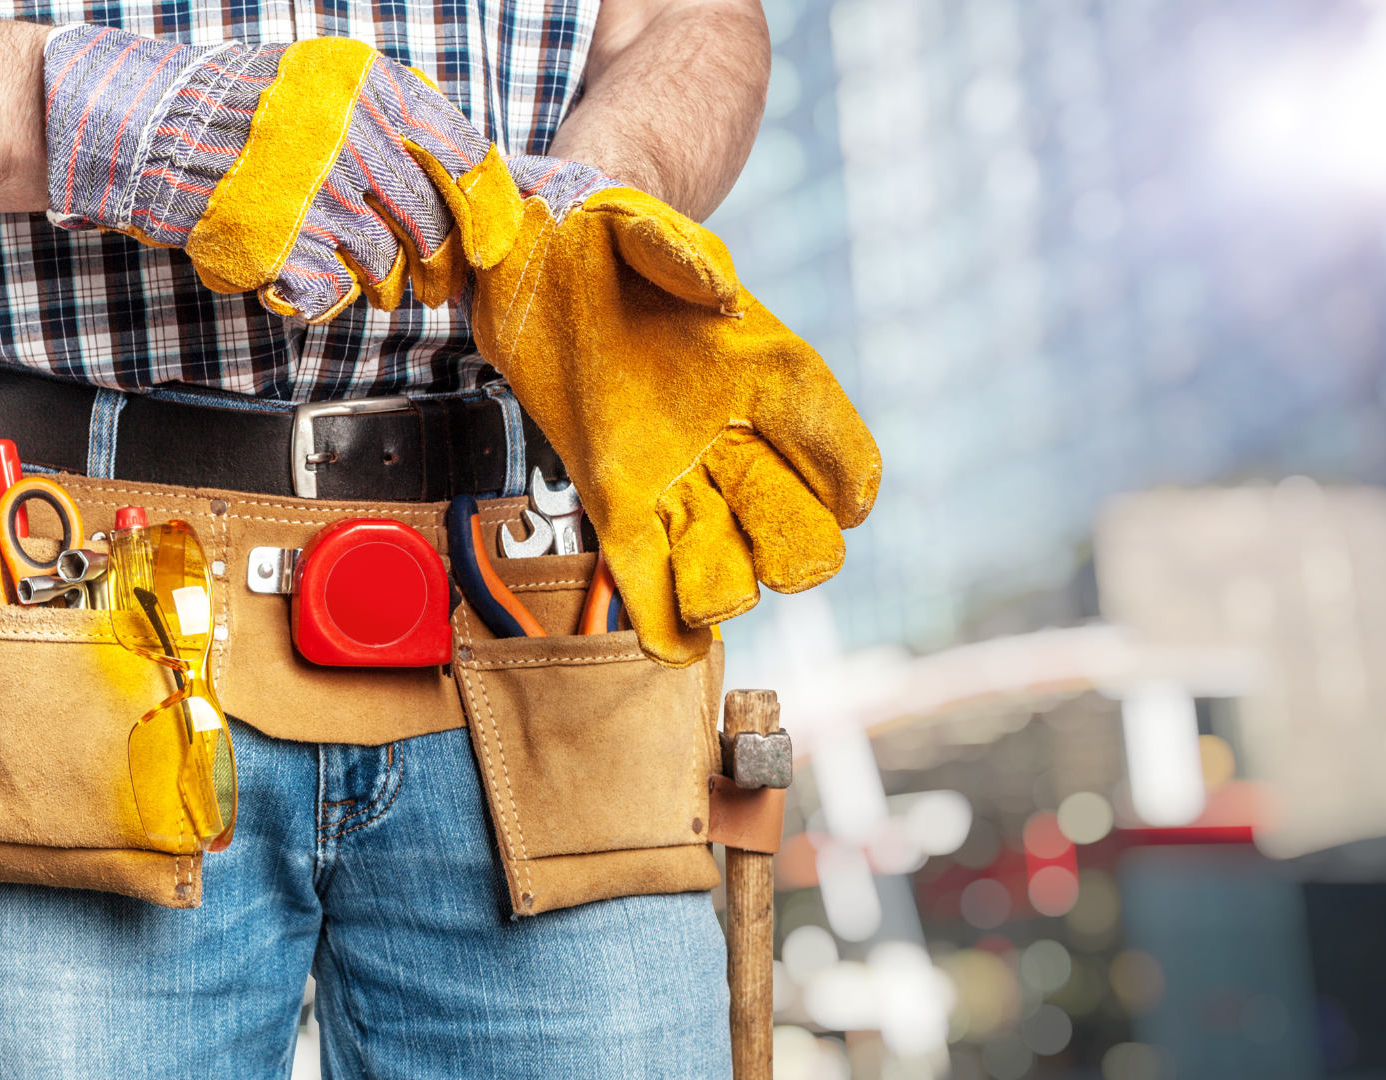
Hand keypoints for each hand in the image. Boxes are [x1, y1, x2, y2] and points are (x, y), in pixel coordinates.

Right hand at [44, 27, 501, 321]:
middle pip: (431, 224)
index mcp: (377, 89)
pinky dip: (324, 296)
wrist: (154, 127)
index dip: (486, 211)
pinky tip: (302, 279)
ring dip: (379, 283)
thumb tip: (457, 180)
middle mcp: (357, 137)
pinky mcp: (284, 244)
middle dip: (438, 266)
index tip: (488, 242)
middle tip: (433, 284)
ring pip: (384, 265)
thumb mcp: (329, 84)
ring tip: (362, 280)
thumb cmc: (244, 110)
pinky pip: (332, 290)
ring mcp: (320, 194)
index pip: (464, 158)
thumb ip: (393, 120)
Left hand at [475, 155, 880, 663]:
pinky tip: (674, 644)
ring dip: (725, 586)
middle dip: (791, 548)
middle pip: (788, 519)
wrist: (536, 255)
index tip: (849, 502)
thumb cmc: (606, 236)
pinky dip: (661, 609)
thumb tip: (722, 290)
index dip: (847, 474)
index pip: (830, 436)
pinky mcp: (613, 494)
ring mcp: (673, 473)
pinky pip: (646, 564)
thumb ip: (679, 251)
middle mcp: (729, 435)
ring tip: (709, 602)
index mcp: (761, 369)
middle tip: (772, 559)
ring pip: (723, 556)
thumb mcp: (639, 225)